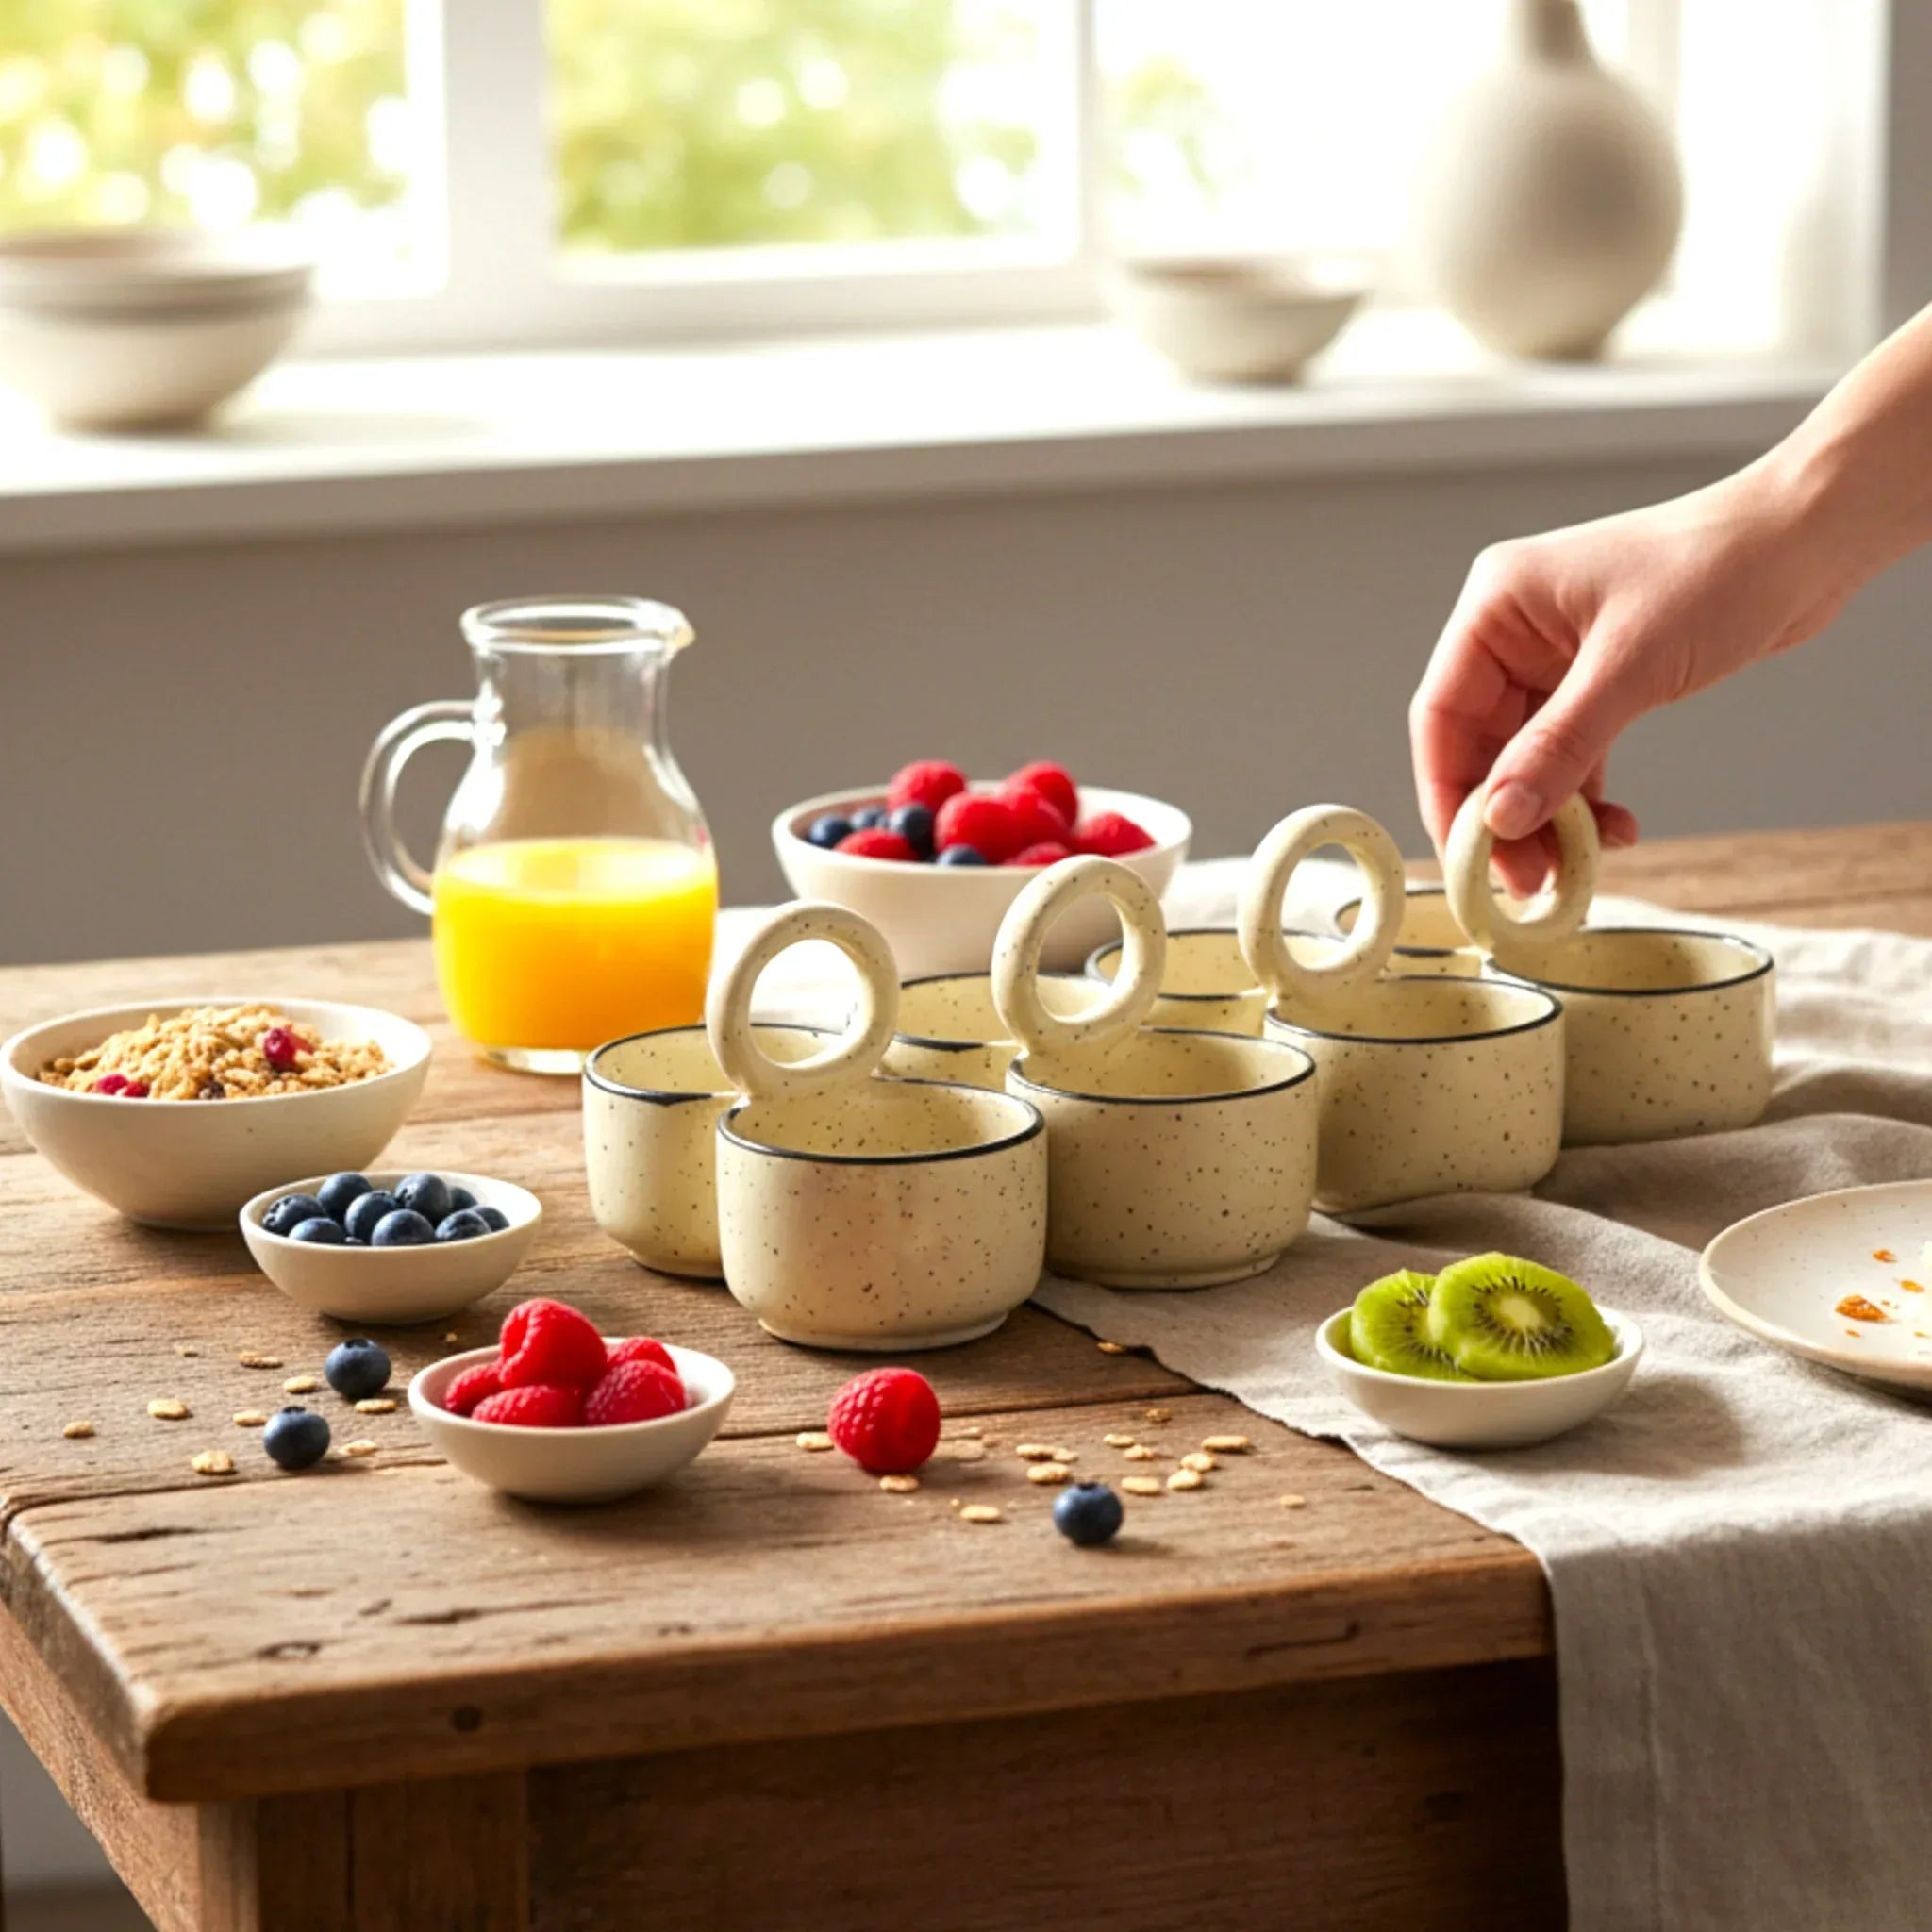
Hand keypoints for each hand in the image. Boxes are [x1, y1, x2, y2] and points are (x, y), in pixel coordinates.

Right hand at [1409, 470, 1849, 894]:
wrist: (1809, 539)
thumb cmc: (1721, 569)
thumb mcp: (1630, 667)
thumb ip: (1558, 748)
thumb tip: (1501, 820)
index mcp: (1497, 606)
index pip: (1441, 714)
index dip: (1448, 791)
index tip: (1470, 855)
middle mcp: (1515, 630)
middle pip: (1480, 744)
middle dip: (1504, 815)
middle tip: (1527, 879)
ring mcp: (1555, 656)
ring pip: (1525, 757)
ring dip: (1546, 815)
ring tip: (1573, 868)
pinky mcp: (1599, 679)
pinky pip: (1570, 752)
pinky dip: (1584, 795)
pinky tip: (1612, 829)